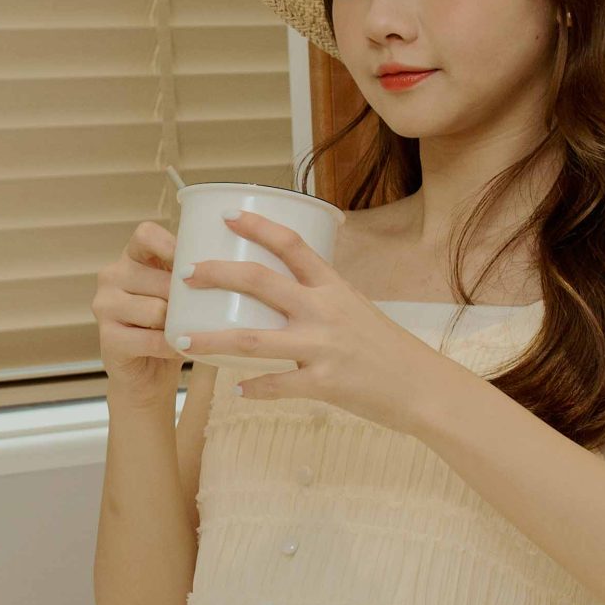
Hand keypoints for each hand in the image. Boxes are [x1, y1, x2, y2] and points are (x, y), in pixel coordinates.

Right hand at [92, 219, 184, 412]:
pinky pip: (151, 340)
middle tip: (201, 312)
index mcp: (130, 258)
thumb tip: (228, 261)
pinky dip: (172, 347)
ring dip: (179, 324)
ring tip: (188, 332)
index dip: (172, 246)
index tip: (195, 264)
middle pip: (157, 278)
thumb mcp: (179, 294)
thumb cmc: (169, 327)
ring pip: (156, 310)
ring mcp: (104, 306)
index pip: (146, 234)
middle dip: (185, 298)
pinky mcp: (107, 338)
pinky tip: (182, 349)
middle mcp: (111, 276)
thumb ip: (189, 274)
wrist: (147, 376)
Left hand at [176, 209, 443, 434]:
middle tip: (185, 275)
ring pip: (252, 339)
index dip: (257, 226)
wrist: (423, 387)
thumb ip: (320, 298)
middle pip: (259, 281)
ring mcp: (322, 347)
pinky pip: (276, 385)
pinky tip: (234, 388)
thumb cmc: (387, 348)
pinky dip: (252, 388)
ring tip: (182, 338)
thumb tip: (284, 289)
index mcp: (333, 286)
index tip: (227, 216)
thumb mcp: (356, 309)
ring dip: (211, 339)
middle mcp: (324, 310)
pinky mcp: (324, 383)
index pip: (291, 244)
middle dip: (217, 274)